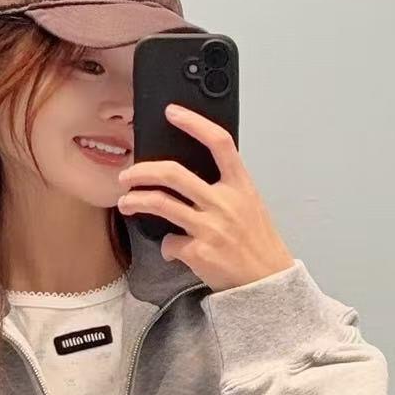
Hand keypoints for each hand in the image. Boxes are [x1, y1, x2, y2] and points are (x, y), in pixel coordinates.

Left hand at [115, 104, 295, 291]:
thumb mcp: (250, 206)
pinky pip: (169, 243)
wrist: (267, 282)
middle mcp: (225, 203)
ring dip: (135, 200)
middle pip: (173, 173)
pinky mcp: (199, 252)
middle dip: (142, 170)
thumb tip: (190, 176)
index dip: (194, 123)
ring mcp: (211, 227)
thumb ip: (226, 187)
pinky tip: (172, 250)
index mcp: (242, 186)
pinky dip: (166, 247)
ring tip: (127, 202)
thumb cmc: (258, 244)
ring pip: (160, 203)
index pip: (219, 143)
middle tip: (128, 174)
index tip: (173, 112)